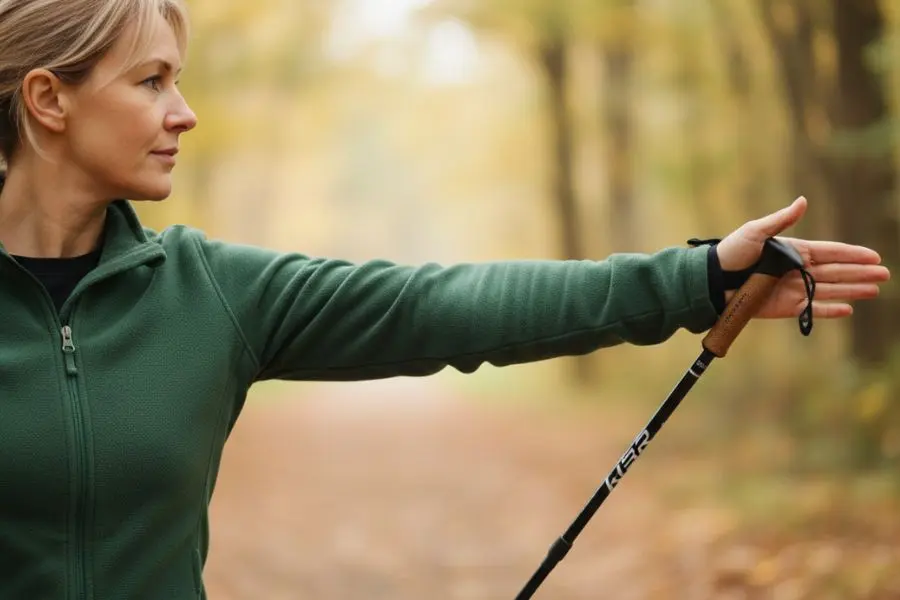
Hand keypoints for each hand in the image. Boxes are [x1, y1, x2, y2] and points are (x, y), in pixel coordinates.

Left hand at [716, 196, 890, 319]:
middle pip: (836, 272)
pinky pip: (812, 309)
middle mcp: (797, 270)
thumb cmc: (731, 253)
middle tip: (885, 274)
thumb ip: (781, 220)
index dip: (852, 254)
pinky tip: (848, 309)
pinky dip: (829, 310)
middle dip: (860, 273)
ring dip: (853, 290)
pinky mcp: (785, 307)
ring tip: (875, 290)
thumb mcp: (756, 232)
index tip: (873, 256)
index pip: (830, 252)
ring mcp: (793, 289)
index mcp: (794, 251)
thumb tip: (803, 202)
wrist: (712, 280)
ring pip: (830, 290)